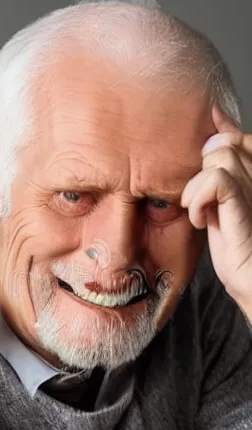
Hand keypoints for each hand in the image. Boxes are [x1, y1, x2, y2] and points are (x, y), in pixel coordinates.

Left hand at [181, 105, 251, 317]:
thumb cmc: (237, 249)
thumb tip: (208, 144)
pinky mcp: (246, 207)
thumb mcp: (221, 209)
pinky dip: (198, 198)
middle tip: (198, 203)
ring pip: (220, 157)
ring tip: (200, 214)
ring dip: (195, 188)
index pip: (240, 138)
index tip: (206, 150)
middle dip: (199, 171)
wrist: (251, 282)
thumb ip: (215, 180)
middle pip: (225, 144)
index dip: (220, 135)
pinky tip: (200, 220)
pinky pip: (218, 180)